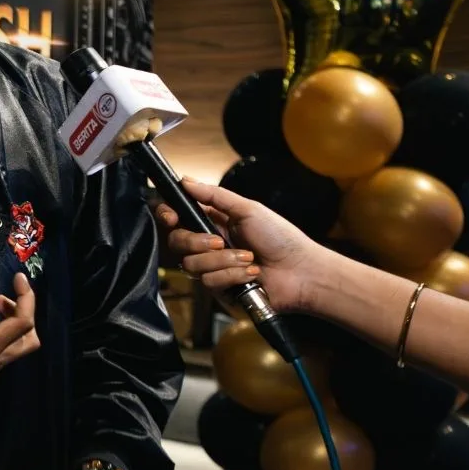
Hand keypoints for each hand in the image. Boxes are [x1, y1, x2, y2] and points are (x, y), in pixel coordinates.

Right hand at [153, 178, 327, 314]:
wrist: (301, 271)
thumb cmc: (280, 238)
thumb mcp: (248, 209)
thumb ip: (214, 195)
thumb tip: (185, 180)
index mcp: (212, 222)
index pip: (176, 217)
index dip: (167, 216)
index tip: (172, 217)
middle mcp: (208, 245)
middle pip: (176, 242)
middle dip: (197, 242)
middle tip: (221, 241)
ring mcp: (212, 268)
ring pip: (192, 265)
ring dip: (223, 261)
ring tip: (249, 259)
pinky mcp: (219, 289)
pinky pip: (209, 282)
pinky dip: (232, 276)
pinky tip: (251, 274)